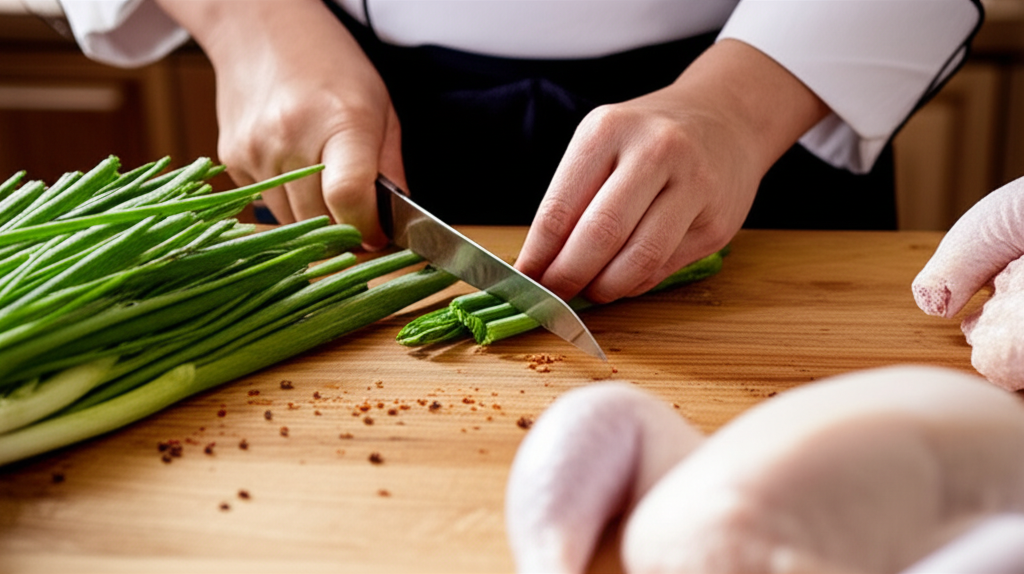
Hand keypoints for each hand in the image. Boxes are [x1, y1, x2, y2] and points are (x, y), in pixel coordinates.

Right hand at [156, 0, 402, 248]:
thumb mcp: (380, 108)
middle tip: (358, 218)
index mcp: (341, 121)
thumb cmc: (331, 67)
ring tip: (327, 189)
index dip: (367, 228)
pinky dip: (288, 203)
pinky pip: (266, 205)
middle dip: (344, 232)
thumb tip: (394, 225)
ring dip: (315, 221)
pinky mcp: (232, 159)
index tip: (377, 235)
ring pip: (291, 222)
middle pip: (320, 221)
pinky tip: (296, 170)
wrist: (260, 30)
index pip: (348, 197)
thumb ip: (390, 169)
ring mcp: (256, 151)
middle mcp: (292, 138)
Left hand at [515, 40, 828, 302]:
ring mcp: (694, 187)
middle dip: (568, 277)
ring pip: (638, 260)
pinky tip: (623, 278)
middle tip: (554, 295)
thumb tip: (540, 266)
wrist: (727, 118)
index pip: (561, 208)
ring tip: (589, 290)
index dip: (538, 254)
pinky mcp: (718, 222)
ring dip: (604, 288)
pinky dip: (634, 283)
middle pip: (600, 235)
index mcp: (610, 129)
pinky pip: (664, 268)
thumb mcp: (603, 144)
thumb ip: (573, 199)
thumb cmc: (648, 138)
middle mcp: (656, 152)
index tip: (525, 279)